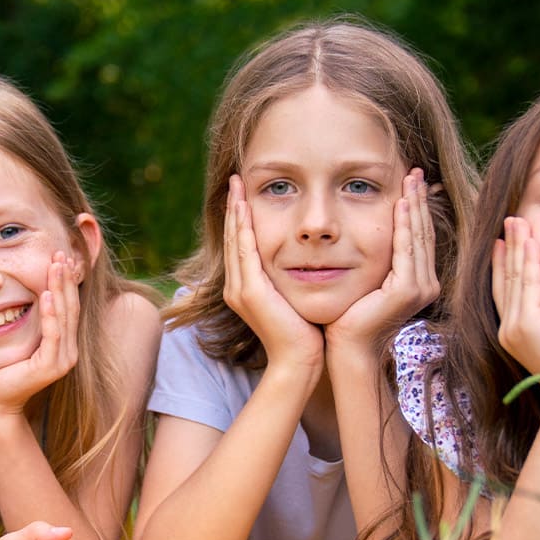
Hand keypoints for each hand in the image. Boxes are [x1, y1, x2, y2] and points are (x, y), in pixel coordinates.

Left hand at [0, 252, 78, 418]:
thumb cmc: (0, 370)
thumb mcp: (19, 340)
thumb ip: (30, 323)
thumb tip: (27, 294)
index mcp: (64, 344)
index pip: (68, 306)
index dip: (66, 282)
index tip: (61, 258)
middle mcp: (69, 351)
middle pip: (70, 306)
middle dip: (65, 278)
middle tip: (60, 253)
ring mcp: (63, 360)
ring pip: (63, 316)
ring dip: (59, 288)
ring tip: (56, 265)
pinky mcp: (50, 366)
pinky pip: (52, 334)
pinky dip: (50, 313)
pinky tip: (46, 295)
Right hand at [223, 175, 323, 369]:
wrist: (300, 361)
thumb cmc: (305, 333)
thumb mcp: (295, 298)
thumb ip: (292, 279)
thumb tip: (306, 261)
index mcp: (246, 288)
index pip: (241, 243)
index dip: (240, 217)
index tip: (244, 193)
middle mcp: (237, 286)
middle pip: (233, 236)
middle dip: (234, 206)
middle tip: (235, 178)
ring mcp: (240, 289)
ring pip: (235, 239)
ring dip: (235, 210)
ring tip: (236, 184)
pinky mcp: (250, 291)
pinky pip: (244, 251)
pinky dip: (243, 227)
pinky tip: (244, 207)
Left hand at [327, 169, 439, 344]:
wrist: (347, 349)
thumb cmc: (350, 318)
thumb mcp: (368, 281)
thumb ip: (377, 260)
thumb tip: (367, 233)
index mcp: (419, 282)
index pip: (420, 237)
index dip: (418, 208)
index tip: (412, 182)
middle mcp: (426, 284)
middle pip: (423, 232)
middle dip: (420, 200)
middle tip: (415, 171)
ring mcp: (420, 288)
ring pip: (417, 236)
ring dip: (414, 205)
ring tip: (411, 179)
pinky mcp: (407, 290)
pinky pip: (405, 249)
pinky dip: (404, 224)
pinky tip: (401, 203)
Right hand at [492, 217, 539, 401]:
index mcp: (515, 332)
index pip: (506, 289)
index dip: (504, 262)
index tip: (505, 240)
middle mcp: (509, 329)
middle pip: (506, 278)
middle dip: (508, 247)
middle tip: (510, 220)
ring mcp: (515, 327)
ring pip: (515, 277)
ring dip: (517, 246)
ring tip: (517, 221)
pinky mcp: (528, 325)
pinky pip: (528, 285)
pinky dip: (530, 262)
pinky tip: (532, 242)